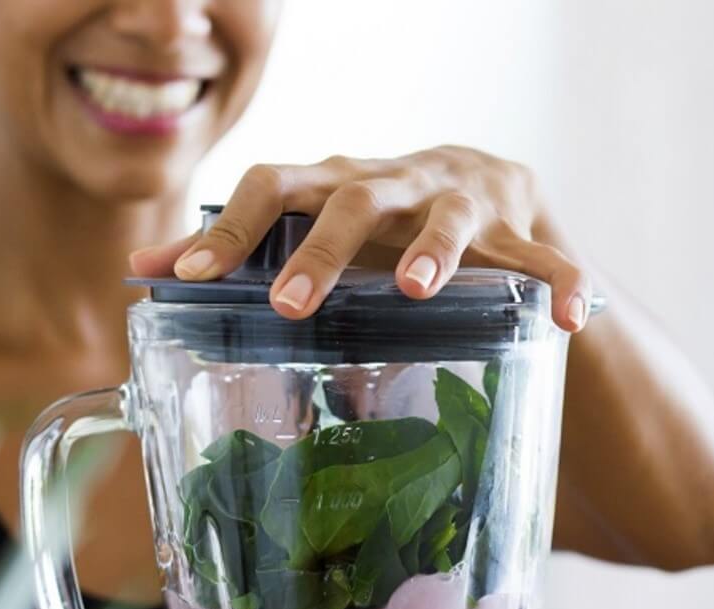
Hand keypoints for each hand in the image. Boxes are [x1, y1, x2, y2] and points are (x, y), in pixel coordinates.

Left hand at [129, 146, 590, 331]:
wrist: (483, 185)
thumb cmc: (373, 220)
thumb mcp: (307, 225)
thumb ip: (233, 249)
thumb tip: (141, 270)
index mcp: (332, 183)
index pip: (271, 187)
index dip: (230, 229)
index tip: (191, 278)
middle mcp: (392, 183)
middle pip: (352, 200)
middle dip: (321, 251)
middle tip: (292, 306)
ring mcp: (460, 200)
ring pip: (448, 216)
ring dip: (434, 250)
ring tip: (416, 290)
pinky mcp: (521, 228)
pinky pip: (547, 257)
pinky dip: (562, 283)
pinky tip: (572, 320)